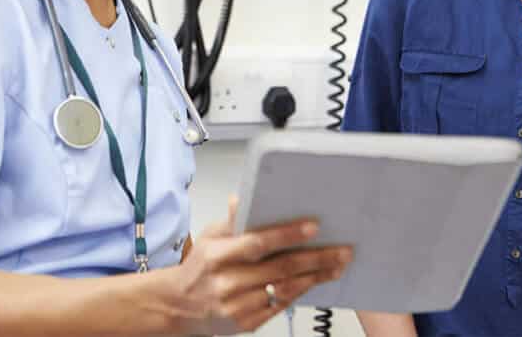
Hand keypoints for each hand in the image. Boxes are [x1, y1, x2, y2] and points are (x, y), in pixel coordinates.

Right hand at [167, 196, 352, 334]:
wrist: (180, 306)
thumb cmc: (199, 267)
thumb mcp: (209, 237)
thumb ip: (231, 221)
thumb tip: (240, 199)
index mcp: (218, 256)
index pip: (257, 243)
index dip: (287, 235)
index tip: (313, 227)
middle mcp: (228, 282)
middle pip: (280, 269)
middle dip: (316, 258)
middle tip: (341, 250)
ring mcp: (237, 306)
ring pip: (285, 289)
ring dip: (315, 277)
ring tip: (336, 266)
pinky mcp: (246, 323)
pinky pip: (280, 307)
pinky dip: (299, 293)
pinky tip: (314, 282)